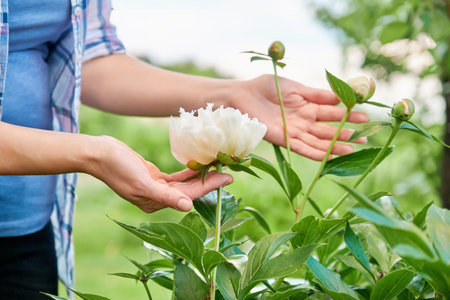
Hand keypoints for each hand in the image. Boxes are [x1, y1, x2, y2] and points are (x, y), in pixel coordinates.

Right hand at [89, 136, 232, 212]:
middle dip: (209, 182)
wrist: (98, 153)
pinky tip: (199, 166)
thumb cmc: (118, 168)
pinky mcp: (153, 176)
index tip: (227, 178)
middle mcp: (157, 198)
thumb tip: (187, 206)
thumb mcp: (142, 182)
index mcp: (154, 203)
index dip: (209, 186)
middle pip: (189, 190)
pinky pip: (175, 177)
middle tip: (229, 173)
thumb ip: (165, 196)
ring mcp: (155, 187)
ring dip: (200, 176)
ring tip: (218, 168)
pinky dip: (188, 171)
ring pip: (184, 184)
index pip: (189, 195)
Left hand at [235, 75, 368, 160]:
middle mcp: (303, 121)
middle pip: (328, 129)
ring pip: (319, 141)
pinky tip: (330, 156)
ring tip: (353, 148)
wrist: (243, 96)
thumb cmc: (266, 87)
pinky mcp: (283, 139)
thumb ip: (316, 94)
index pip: (332, 112)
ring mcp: (294, 131)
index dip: (348, 114)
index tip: (365, 116)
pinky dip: (316, 152)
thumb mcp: (295, 88)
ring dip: (335, 145)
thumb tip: (340, 96)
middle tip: (366, 135)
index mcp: (307, 106)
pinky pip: (302, 148)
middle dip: (347, 132)